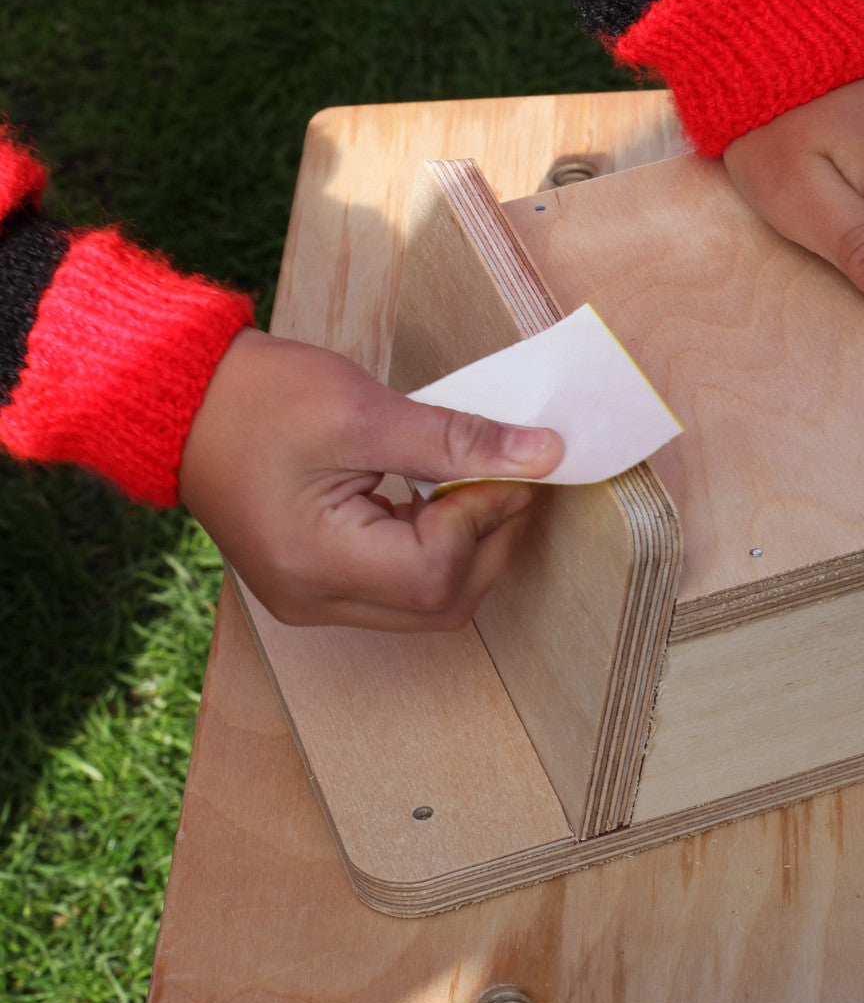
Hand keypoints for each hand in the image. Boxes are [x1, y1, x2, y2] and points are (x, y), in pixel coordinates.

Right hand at [179, 329, 561, 629]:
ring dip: (466, 549)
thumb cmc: (258, 398)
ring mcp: (314, 600)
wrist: (181, 402)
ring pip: (427, 604)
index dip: (487, 517)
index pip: (438, 573)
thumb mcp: (363, 410)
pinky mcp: (318, 586)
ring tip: (468, 485)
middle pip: (442, 603)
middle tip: (503, 477)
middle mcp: (315, 600)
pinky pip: (399, 590)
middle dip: (489, 541)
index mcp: (317, 562)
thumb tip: (542, 456)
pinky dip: (433, 551)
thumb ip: (456, 441)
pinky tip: (435, 502)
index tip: (508, 465)